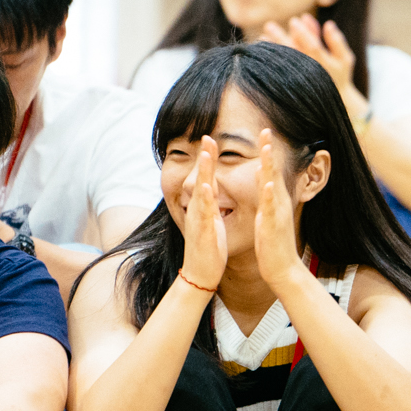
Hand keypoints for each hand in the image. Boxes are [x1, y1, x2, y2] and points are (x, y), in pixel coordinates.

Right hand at [180, 136, 226, 291]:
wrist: (200, 275)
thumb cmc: (209, 248)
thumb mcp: (211, 222)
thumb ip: (210, 207)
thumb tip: (211, 193)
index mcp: (204, 207)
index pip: (206, 178)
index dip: (208, 159)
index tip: (211, 139)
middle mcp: (198, 210)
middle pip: (201, 178)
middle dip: (204, 157)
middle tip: (207, 136)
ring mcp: (199, 220)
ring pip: (201, 191)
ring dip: (203, 172)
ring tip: (207, 153)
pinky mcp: (203, 232)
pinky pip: (204, 214)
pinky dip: (205, 200)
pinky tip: (207, 187)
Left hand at [253, 130, 306, 287]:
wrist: (283, 270)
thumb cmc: (273, 244)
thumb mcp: (268, 215)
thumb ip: (267, 196)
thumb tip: (263, 177)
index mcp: (274, 201)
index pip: (271, 171)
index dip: (267, 152)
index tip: (263, 133)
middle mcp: (278, 204)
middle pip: (274, 172)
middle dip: (270, 151)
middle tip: (266, 129)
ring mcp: (277, 214)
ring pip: (273, 186)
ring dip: (270, 167)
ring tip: (268, 148)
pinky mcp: (272, 226)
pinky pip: (270, 209)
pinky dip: (269, 195)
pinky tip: (267, 183)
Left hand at [260, 13, 363, 113]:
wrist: (333, 104)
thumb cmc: (340, 76)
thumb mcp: (345, 59)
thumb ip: (337, 42)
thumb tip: (328, 23)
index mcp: (324, 65)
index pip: (313, 47)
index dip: (304, 33)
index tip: (294, 20)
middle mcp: (310, 73)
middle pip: (294, 54)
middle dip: (281, 38)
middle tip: (269, 25)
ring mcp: (299, 81)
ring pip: (283, 64)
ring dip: (271, 50)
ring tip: (261, 37)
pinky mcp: (290, 87)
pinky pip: (277, 73)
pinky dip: (269, 61)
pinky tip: (260, 51)